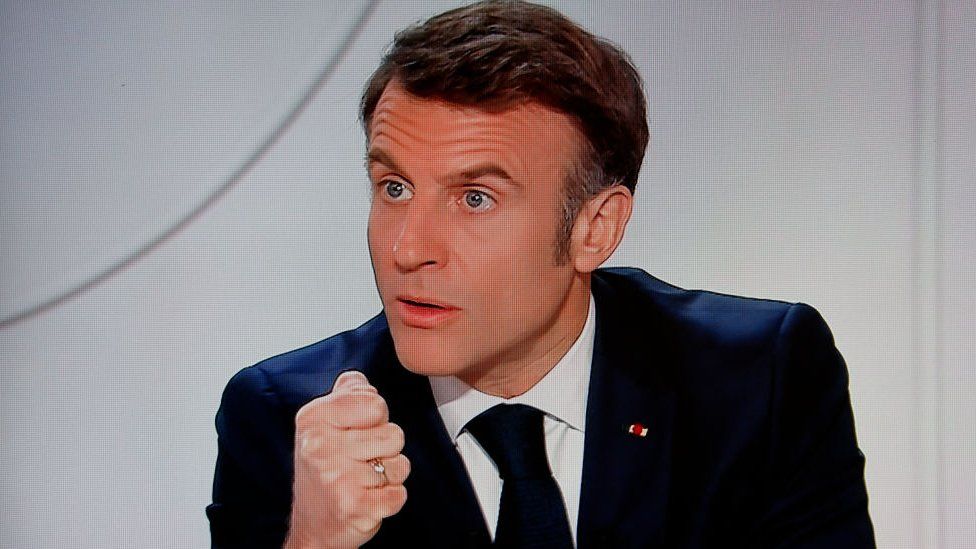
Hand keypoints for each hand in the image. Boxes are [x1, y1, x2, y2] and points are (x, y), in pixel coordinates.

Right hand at [284, 371, 409, 548]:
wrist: (313, 525)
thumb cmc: (323, 471)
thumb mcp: (322, 424)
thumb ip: (346, 394)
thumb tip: (359, 379)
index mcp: (314, 418)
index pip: (375, 402)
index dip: (376, 418)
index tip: (357, 432)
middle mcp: (320, 446)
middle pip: (394, 433)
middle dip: (385, 449)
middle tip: (360, 460)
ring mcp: (336, 477)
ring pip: (400, 464)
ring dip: (390, 474)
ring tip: (364, 479)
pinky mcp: (354, 506)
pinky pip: (399, 493)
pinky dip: (391, 498)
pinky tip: (369, 498)